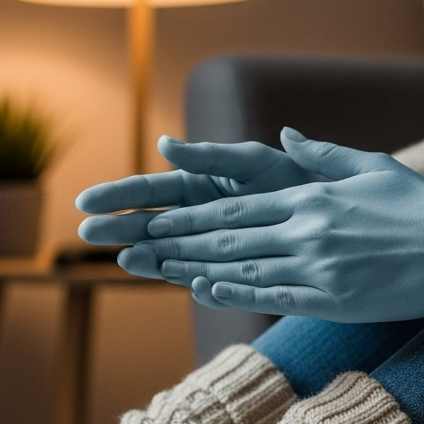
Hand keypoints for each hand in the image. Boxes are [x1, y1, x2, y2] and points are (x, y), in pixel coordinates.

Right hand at [75, 135, 314, 278]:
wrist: (337, 217)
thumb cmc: (294, 179)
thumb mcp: (254, 162)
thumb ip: (212, 156)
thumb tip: (164, 143)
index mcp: (197, 183)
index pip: (149, 188)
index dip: (118, 194)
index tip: (87, 201)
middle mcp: (198, 217)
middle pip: (150, 222)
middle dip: (120, 226)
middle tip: (88, 232)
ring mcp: (212, 247)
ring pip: (171, 253)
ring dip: (146, 257)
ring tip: (123, 260)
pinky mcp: (233, 273)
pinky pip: (208, 279)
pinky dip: (194, 280)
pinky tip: (180, 280)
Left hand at [120, 128, 423, 322]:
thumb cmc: (421, 206)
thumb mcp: (371, 166)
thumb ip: (321, 154)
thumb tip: (285, 137)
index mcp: (311, 196)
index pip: (236, 205)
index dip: (191, 213)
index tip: (158, 216)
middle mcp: (305, 228)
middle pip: (226, 234)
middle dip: (178, 238)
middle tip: (139, 241)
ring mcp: (316, 265)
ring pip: (240, 265)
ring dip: (193, 267)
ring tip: (157, 268)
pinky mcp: (331, 298)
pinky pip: (271, 296)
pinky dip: (234, 292)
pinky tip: (205, 290)